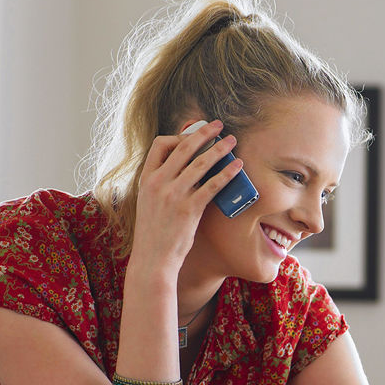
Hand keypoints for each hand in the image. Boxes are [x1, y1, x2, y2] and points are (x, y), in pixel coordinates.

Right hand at [130, 119, 244, 269]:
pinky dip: (227, 173)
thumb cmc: (154, 233)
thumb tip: (184, 170)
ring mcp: (173, 195)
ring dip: (220, 149)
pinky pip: (212, 185)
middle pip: (183, 147)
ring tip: (232, 141)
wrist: (152, 258)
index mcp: (146, 179)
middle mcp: (158, 183)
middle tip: (219, 126)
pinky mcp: (189, 209)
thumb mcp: (149, 202)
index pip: (160, 145)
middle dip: (204, 133)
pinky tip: (238, 167)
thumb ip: (162, 184)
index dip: (179, 136)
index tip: (193, 136)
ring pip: (200, 163)